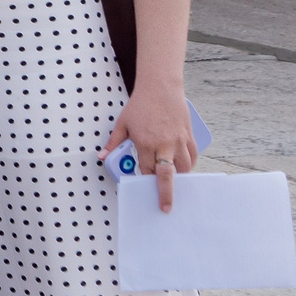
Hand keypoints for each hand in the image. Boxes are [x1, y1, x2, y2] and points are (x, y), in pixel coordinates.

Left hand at [105, 83, 196, 210]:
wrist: (160, 88)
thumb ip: (113, 142)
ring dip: (180, 178)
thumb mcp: (122, 123)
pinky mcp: (188, 136)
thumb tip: (103, 156)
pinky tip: (185, 168)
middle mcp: (164, 145)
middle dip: (166, 194)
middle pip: (167, 175)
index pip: (146, 170)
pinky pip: (193, 156)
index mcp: (145, 143)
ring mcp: (178, 141)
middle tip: (166, 207)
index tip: (143, 190)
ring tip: (176, 184)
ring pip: (184, 167)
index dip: (144, 180)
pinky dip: (190, 164)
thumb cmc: (140, 105)